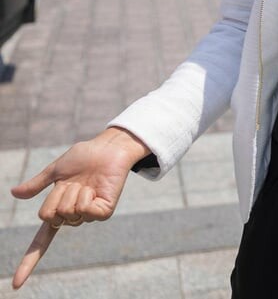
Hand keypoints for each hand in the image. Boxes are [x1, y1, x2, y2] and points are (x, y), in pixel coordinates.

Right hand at [11, 127, 149, 288]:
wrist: (107, 148)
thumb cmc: (84, 157)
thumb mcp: (56, 171)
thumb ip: (37, 185)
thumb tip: (13, 194)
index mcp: (59, 210)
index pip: (41, 241)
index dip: (28, 262)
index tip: (15, 285)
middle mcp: (73, 216)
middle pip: (51, 216)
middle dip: (58, 195)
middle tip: (73, 182)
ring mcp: (88, 215)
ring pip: (68, 212)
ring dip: (73, 191)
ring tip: (86, 182)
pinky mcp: (103, 212)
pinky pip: (85, 210)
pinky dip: (86, 195)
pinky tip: (94, 188)